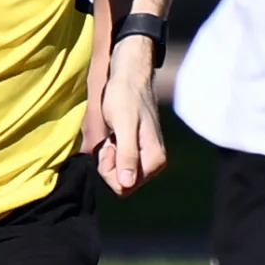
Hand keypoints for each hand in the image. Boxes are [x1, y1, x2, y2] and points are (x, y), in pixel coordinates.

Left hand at [91, 34, 166, 194]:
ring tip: (114, 133)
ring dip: (110, 156)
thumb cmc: (125, 96)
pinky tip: (115, 134)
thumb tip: (127, 184)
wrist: (130, 76)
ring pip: (119, 174)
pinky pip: (119, 163)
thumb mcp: (122, 125)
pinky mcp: (138, 151)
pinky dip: (112, 151)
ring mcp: (146, 157)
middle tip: (111, 138)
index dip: (110, 169)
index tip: (111, 145)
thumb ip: (126, 155)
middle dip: (110, 164)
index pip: (123, 187)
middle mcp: (154, 163)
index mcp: (155, 160)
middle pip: (121, 183)